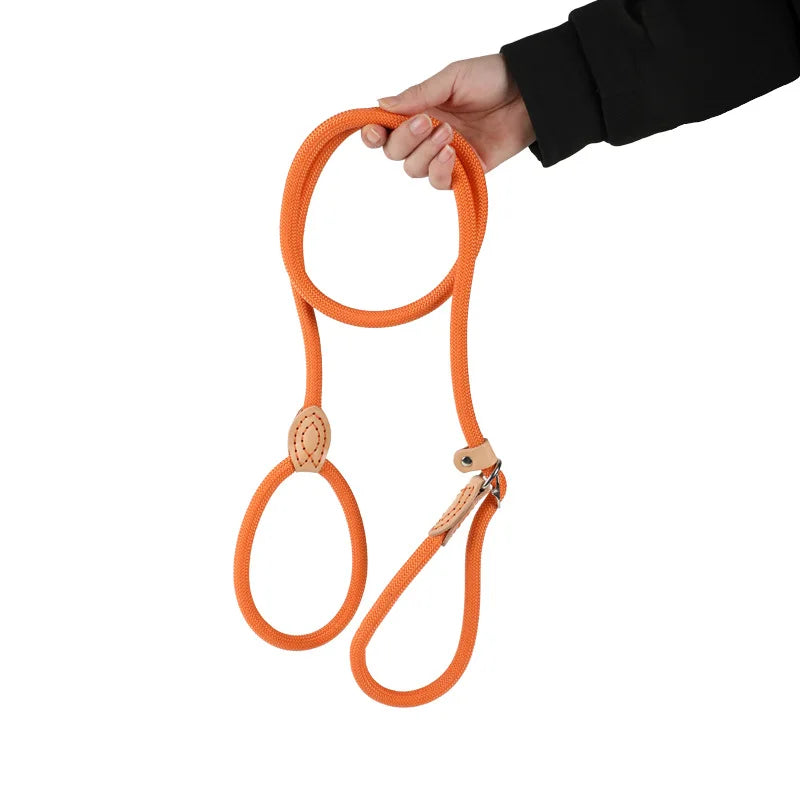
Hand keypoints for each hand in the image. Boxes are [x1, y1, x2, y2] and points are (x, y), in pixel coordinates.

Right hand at [362, 54, 535, 189]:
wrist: (528, 95)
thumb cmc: (491, 79)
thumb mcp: (451, 79)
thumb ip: (417, 95)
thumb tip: (381, 105)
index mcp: (418, 110)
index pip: (384, 130)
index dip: (372, 135)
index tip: (374, 132)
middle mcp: (426, 136)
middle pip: (394, 153)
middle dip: (405, 139)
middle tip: (428, 121)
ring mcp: (444, 155)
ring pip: (414, 170)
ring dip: (426, 153)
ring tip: (450, 134)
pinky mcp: (464, 171)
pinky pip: (440, 182)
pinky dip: (441, 170)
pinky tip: (452, 154)